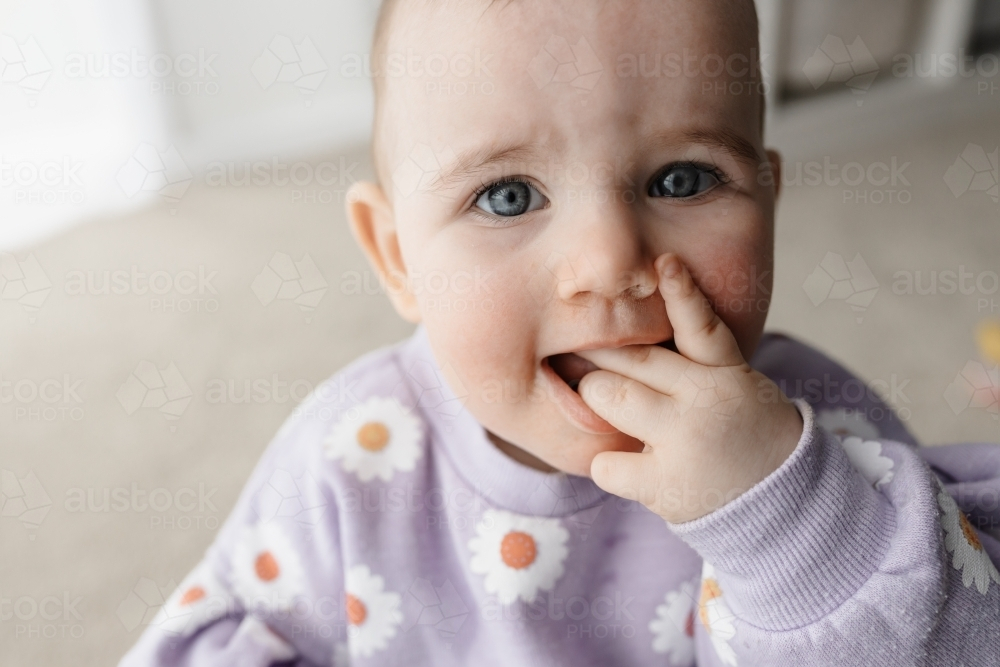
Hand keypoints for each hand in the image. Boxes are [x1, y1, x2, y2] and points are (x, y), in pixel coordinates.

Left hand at [576, 253, 802, 522]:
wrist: (779, 504)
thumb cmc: (740, 434)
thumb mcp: (737, 385)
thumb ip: (695, 359)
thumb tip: (632, 327)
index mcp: (726, 374)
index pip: (703, 328)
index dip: (683, 294)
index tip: (666, 262)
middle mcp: (705, 403)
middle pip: (631, 360)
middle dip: (600, 356)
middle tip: (587, 357)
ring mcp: (683, 443)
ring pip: (608, 398)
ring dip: (599, 400)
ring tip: (613, 411)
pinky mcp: (663, 485)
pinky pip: (604, 462)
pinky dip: (609, 464)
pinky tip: (631, 466)